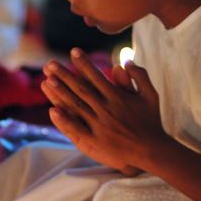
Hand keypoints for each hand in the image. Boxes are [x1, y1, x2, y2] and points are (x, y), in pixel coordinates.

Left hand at [41, 49, 165, 174]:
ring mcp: (100, 125)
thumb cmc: (152, 120)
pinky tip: (53, 111)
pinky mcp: (96, 140)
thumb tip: (126, 61)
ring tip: (47, 80)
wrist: (152, 150)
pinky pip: (77, 129)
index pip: (96, 75)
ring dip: (61, 93)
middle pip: (81, 88)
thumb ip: (139, 76)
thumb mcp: (151, 94)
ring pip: (76, 106)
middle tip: (50, 63)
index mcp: (118, 97)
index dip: (83, 63)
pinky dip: (65, 120)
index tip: (73, 51)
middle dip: (64, 74)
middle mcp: (106, 109)